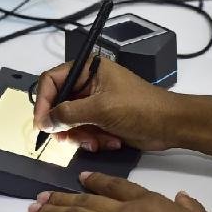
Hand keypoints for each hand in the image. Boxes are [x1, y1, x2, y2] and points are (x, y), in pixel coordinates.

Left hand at [26, 172, 211, 211]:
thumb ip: (190, 207)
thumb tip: (182, 198)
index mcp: (149, 201)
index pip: (117, 186)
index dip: (97, 181)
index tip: (82, 178)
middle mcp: (125, 210)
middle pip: (88, 199)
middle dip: (64, 196)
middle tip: (45, 195)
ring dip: (51, 211)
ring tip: (33, 209)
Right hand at [33, 58, 181, 152]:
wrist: (170, 125)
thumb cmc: (138, 108)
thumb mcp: (100, 109)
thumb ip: (68, 114)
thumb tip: (44, 122)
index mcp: (89, 69)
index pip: (52, 81)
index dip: (43, 102)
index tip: (41, 125)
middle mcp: (89, 83)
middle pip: (59, 104)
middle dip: (65, 125)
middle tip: (66, 141)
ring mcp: (96, 102)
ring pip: (71, 122)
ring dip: (81, 136)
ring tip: (97, 142)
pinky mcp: (103, 120)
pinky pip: (85, 131)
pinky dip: (94, 140)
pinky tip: (110, 142)